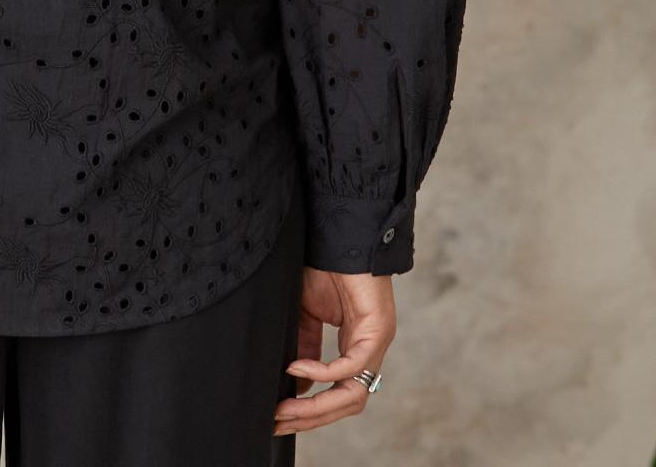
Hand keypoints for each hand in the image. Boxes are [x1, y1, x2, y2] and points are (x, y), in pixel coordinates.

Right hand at [272, 265, 394, 436]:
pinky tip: (296, 369)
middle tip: (278, 421)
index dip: (311, 411)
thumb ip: (305, 345)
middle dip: (310, 418)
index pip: (338, 395)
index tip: (280, 418)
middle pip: (345, 403)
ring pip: (351, 395)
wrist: (339, 234)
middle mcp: (369, 351)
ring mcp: (376, 343)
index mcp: (355, 348)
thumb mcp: (306, 312)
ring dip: (316, 407)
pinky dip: (322, 372)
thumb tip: (298, 385)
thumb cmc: (324, 267)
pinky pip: (351, 366)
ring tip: (285, 409)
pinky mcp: (377, 331)